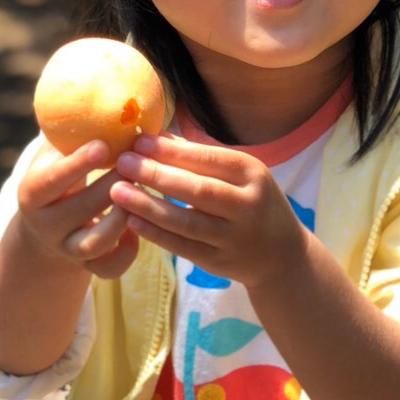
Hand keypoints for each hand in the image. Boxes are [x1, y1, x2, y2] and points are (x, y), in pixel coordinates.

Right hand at [14, 139, 139, 278]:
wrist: (44, 226)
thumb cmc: (57, 173)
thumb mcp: (53, 153)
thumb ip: (71, 129)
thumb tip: (100, 78)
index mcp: (33, 190)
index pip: (50, 180)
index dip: (77, 164)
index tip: (103, 145)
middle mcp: (45, 223)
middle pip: (79, 209)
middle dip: (112, 185)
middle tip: (138, 163)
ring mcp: (66, 247)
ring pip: (94, 243)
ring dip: (122, 218)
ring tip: (141, 194)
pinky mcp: (86, 266)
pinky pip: (108, 268)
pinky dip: (127, 253)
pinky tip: (139, 228)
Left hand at [110, 134, 308, 288]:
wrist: (281, 254)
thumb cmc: (250, 200)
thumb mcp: (237, 173)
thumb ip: (197, 156)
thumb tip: (153, 136)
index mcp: (252, 174)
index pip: (208, 159)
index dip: (171, 151)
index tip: (138, 141)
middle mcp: (247, 206)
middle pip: (197, 190)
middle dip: (156, 175)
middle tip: (122, 163)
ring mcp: (234, 238)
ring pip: (187, 223)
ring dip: (148, 206)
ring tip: (118, 192)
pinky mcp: (219, 262)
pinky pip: (182, 248)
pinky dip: (156, 234)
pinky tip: (132, 221)